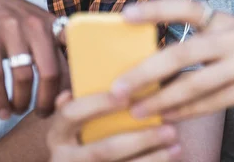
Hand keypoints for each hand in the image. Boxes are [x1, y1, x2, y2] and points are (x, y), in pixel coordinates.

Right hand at [0, 0, 67, 118]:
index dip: (75, 80)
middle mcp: (35, 26)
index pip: (73, 55)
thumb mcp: (41, 25)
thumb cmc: (15, 21)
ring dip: (22, 101)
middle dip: (49, 100)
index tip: (71, 100)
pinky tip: (2, 111)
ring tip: (20, 110)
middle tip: (44, 114)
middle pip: (51, 72)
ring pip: (23, 76)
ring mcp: (10, 30)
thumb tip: (76, 80)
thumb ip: (58, 46)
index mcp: (53, 25)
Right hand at [47, 91, 181, 161]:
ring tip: (176, 145)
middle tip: (169, 128)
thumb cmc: (74, 135)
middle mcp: (64, 157)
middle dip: (139, 139)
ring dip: (152, 158)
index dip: (99, 104)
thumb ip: (81, 102)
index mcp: (57, 132)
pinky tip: (171, 156)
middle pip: (104, 149)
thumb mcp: (70, 120)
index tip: (126, 96)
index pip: (73, 113)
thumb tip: (89, 81)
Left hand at [111, 0, 233, 120]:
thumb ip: (197, 39)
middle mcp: (232, 37)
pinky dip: (187, 111)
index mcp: (221, 18)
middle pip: (182, 53)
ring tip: (136, 111)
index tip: (124, 15)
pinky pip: (213, 102)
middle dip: (146, 72)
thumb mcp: (229, 30)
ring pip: (195, 84)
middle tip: (118, 88)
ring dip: (162, 100)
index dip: (154, 9)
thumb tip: (152, 60)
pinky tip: (168, 117)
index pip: (184, 7)